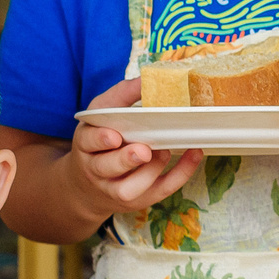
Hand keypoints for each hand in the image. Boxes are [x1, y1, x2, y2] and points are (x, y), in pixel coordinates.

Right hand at [70, 77, 201, 214]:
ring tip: (163, 152)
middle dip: (126, 159)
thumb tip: (143, 79)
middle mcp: (96, 171)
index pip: (87, 143)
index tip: (113, 136)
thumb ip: (119, 97)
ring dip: (150, 171)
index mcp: (85, 146)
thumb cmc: (98, 144)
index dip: (100, 140)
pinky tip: (193, 155)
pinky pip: (159, 191)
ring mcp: (116, 190)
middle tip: (143, 150)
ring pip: (129, 188)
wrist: (86, 188)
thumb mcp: (100, 116)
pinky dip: (180, 174)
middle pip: (107, 168)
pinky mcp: (138, 200)